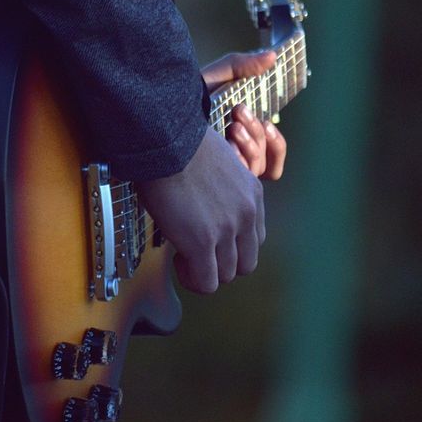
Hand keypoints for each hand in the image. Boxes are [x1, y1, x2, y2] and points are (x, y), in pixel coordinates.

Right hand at [136, 127, 263, 293]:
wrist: (166, 139)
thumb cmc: (180, 145)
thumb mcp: (217, 164)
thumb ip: (221, 190)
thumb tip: (203, 204)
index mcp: (252, 194)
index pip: (254, 239)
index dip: (230, 246)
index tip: (209, 239)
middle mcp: (246, 214)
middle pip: (246, 263)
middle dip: (222, 264)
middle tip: (198, 253)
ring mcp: (227, 230)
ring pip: (227, 275)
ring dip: (204, 271)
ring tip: (183, 256)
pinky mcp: (203, 242)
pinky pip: (206, 282)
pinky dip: (192, 279)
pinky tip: (178, 261)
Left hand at [201, 51, 286, 179]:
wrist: (162, 105)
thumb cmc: (189, 95)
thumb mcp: (217, 77)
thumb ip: (243, 67)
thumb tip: (272, 55)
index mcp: (243, 139)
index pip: (273, 154)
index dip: (275, 142)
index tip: (266, 122)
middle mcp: (235, 158)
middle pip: (263, 160)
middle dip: (256, 134)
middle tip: (238, 111)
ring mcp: (222, 170)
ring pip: (254, 169)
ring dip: (250, 146)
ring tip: (232, 126)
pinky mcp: (209, 176)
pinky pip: (238, 178)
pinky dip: (238, 162)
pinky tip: (226, 147)